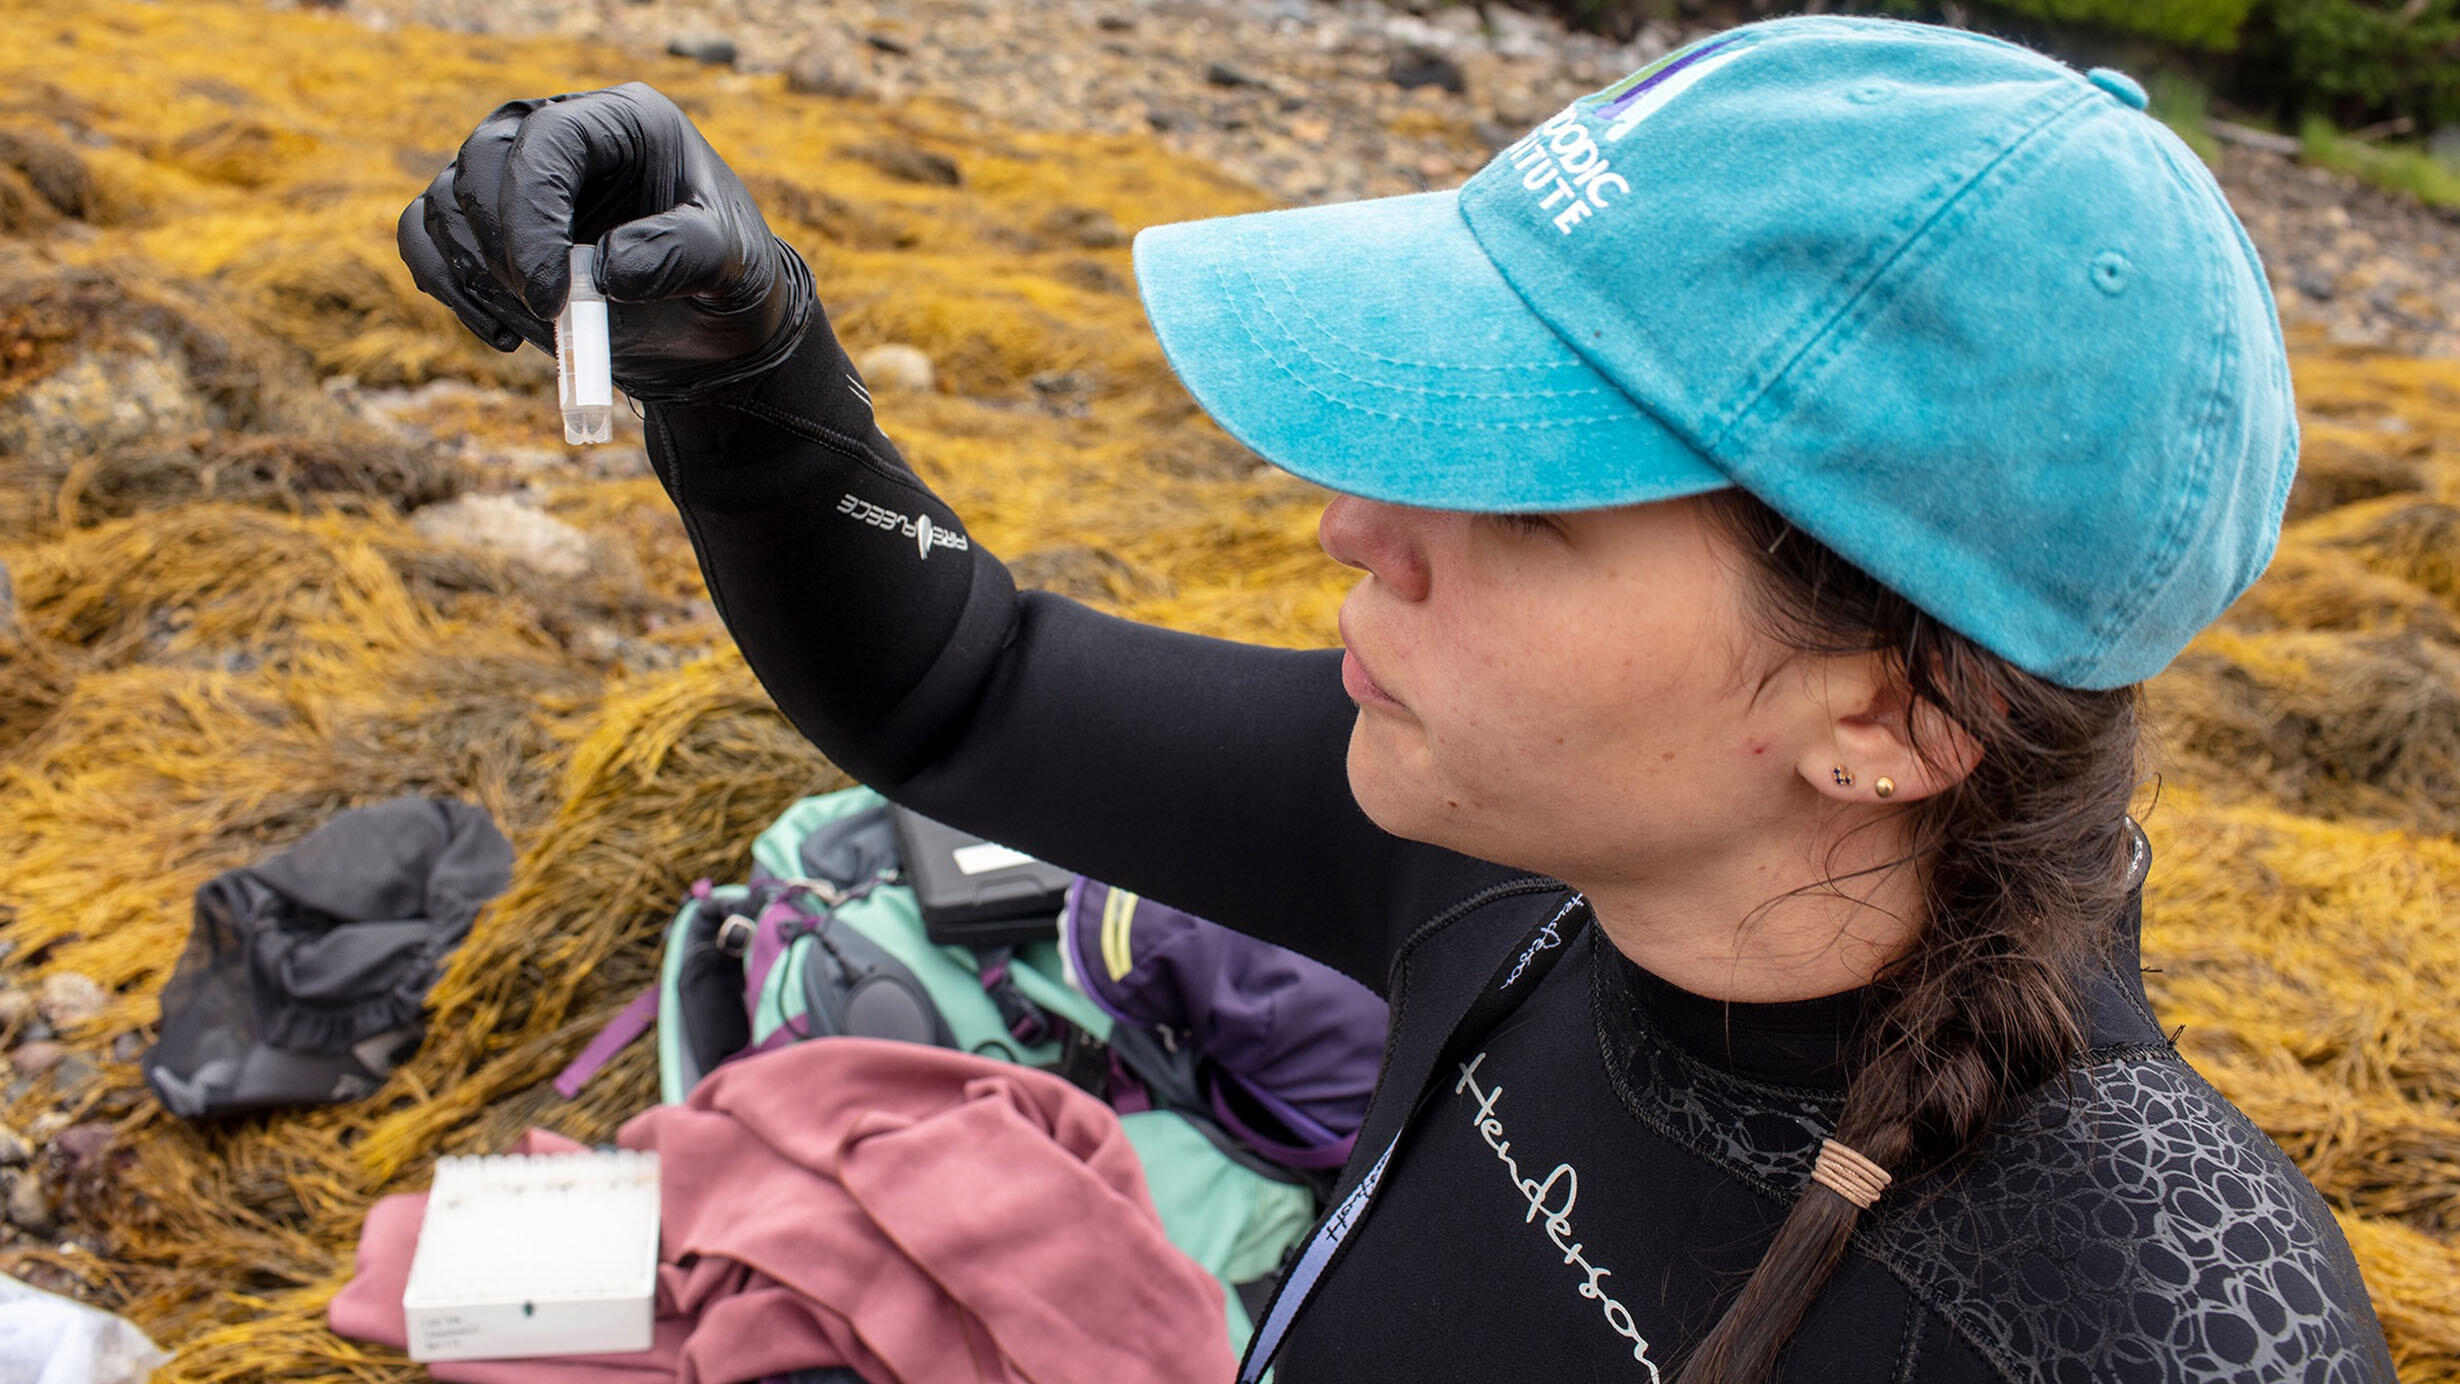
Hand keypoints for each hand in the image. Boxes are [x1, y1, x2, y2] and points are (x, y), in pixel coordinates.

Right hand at [398, 82, 813, 400]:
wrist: (712, 326)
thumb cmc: (729, 280)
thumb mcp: (734, 264)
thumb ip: (683, 254)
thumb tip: (605, 269)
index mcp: (621, 122)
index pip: (545, 141)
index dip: (532, 218)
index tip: (551, 298)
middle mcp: (558, 135)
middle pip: (480, 168)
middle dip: (503, 254)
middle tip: (548, 316)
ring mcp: (515, 176)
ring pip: (446, 204)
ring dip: (475, 277)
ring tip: (541, 328)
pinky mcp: (488, 224)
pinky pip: (424, 235)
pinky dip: (443, 283)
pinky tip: (498, 331)